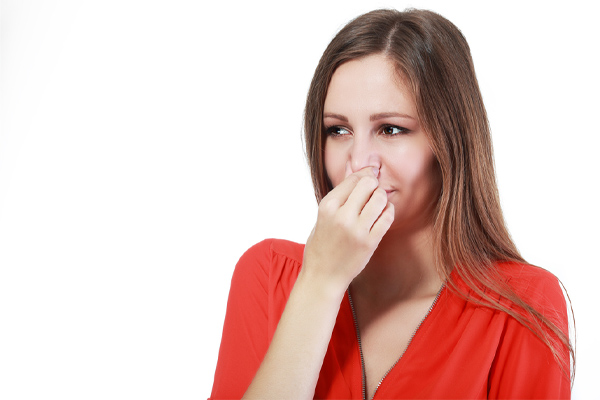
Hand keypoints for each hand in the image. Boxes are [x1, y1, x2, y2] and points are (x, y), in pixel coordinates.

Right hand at [302, 167, 394, 290]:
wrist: (323, 276)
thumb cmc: (321, 245)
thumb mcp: (322, 217)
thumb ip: (339, 198)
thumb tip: (357, 173)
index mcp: (327, 207)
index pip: (352, 179)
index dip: (364, 174)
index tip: (370, 174)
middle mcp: (341, 216)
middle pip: (367, 184)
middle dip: (373, 183)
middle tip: (374, 189)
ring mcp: (357, 230)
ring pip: (380, 198)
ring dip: (382, 196)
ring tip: (378, 202)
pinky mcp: (369, 242)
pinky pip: (387, 218)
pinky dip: (388, 211)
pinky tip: (384, 212)